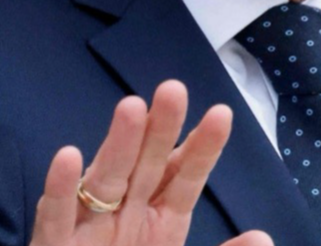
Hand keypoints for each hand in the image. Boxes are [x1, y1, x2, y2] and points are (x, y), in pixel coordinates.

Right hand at [30, 80, 270, 245]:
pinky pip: (57, 217)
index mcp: (162, 222)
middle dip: (160, 129)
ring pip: (105, 180)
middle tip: (174, 89)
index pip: (185, 178)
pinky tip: (68, 157)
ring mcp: (89, 228)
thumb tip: (263, 238)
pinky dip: (61, 189)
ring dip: (117, 144)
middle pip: (146, 166)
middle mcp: (126, 215)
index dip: (202, 148)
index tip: (221, 114)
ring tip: (131, 107)